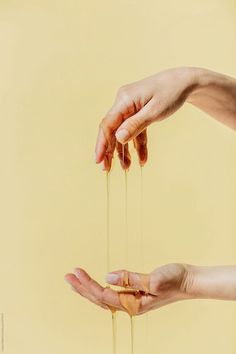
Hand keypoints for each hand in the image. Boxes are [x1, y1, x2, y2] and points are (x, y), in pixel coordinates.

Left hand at [64, 263, 190, 315]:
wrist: (189, 281)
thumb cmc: (175, 280)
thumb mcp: (154, 279)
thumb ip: (131, 279)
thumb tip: (108, 276)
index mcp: (134, 304)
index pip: (104, 295)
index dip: (88, 284)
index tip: (75, 272)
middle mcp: (131, 305)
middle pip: (100, 299)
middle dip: (82, 288)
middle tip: (67, 276)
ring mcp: (133, 300)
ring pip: (105, 297)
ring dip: (89, 288)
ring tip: (75, 280)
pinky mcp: (136, 294)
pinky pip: (113, 293)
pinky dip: (101, 287)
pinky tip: (96, 283)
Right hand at [95, 67, 197, 170]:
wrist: (185, 81)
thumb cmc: (172, 92)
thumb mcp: (155, 111)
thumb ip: (136, 125)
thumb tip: (118, 138)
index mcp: (124, 100)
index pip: (107, 124)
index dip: (101, 144)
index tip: (98, 161)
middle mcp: (123, 103)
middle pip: (112, 130)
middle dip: (109, 151)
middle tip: (107, 169)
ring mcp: (129, 107)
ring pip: (122, 132)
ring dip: (124, 150)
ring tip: (126, 168)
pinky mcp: (137, 111)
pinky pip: (134, 130)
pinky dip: (137, 144)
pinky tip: (141, 159)